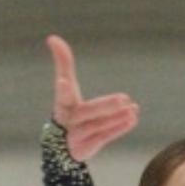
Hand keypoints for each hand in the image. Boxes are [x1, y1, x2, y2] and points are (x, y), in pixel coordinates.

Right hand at [46, 35, 138, 163]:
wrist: (60, 148)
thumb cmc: (67, 109)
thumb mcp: (65, 87)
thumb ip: (63, 63)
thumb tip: (52, 37)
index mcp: (63, 104)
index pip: (62, 94)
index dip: (63, 88)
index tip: (63, 82)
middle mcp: (68, 121)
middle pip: (86, 112)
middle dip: (105, 106)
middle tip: (124, 98)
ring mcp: (76, 136)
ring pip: (97, 126)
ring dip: (116, 118)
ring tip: (132, 108)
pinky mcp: (87, 147)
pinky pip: (104, 137)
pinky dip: (119, 128)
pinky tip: (132, 118)